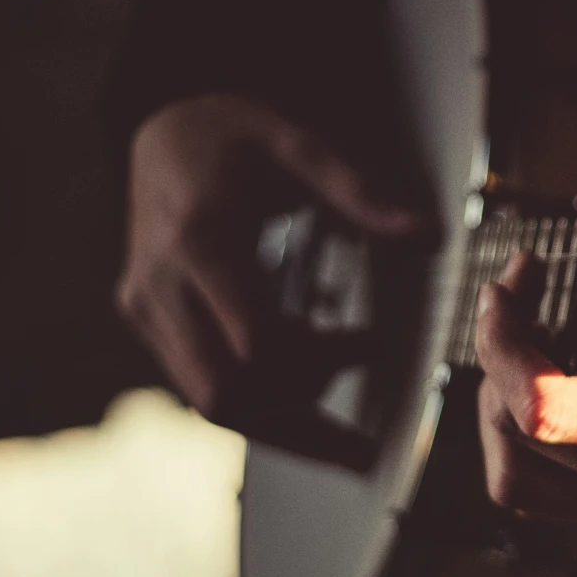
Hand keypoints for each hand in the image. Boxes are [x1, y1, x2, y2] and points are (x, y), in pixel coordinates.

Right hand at [117, 94, 418, 425]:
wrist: (160, 132)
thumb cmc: (230, 138)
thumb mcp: (298, 146)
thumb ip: (361, 195)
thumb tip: (429, 237)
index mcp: (199, 238)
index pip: (254, 340)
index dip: (319, 358)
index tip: (368, 343)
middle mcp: (162, 284)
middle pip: (226, 391)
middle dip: (299, 414)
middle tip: (359, 431)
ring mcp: (148, 310)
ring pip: (210, 404)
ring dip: (280, 427)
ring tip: (343, 444)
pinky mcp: (149, 324)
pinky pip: (199, 389)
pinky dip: (255, 407)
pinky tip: (303, 407)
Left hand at [475, 151, 576, 545]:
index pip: (544, 407)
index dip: (503, 343)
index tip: (510, 290)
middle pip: (517, 433)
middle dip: (496, 354)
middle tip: (515, 303)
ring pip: (514, 480)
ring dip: (496, 412)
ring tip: (520, 358)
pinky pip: (546, 503)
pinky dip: (526, 450)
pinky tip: (546, 400)